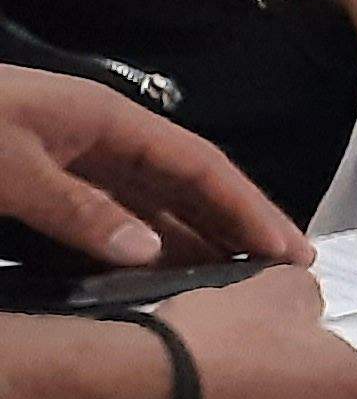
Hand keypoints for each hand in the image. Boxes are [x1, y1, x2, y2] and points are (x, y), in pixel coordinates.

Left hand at [0, 64, 287, 271]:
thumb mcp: (8, 166)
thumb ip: (75, 208)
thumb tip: (148, 252)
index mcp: (106, 119)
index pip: (199, 163)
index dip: (247, 206)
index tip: (286, 248)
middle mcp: (102, 137)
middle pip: (188, 182)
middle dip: (239, 221)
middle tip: (286, 266)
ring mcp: (76, 158)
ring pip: (153, 201)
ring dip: (197, 236)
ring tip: (238, 279)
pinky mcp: (47, 179)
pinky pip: (113, 213)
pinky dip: (146, 241)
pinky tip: (162, 270)